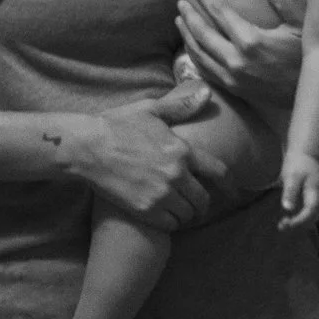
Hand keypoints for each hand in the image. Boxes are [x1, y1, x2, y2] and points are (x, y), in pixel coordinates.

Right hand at [63, 82, 223, 230]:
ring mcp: (161, 194)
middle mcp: (176, 175)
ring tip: (178, 212)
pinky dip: (170, 223)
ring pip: (187, 214)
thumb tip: (207, 94)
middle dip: (202, 204)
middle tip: (196, 206)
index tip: (233, 193)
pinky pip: (170, 224)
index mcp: (181, 150)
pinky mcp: (145, 210)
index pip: (217, 171)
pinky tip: (163, 217)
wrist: (85, 148)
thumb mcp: (148, 110)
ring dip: (185, 214)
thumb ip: (179, 106)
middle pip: (203, 199)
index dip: (229, 184)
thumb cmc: (114, 126)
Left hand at [176, 0, 304, 110]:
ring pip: (199, 53)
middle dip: (189, 15)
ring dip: (186, 35)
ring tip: (180, 21)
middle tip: (180, 2)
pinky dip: (194, 57)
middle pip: (202, 33)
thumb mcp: (305, 25)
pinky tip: (190, 48)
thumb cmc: (311, 57)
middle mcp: (236, 60)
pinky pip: (205, 71)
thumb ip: (286, 0)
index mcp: (251, 41)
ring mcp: (232, 77)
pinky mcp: (234, 89)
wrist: (315, 96)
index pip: (219, 12)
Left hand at [278, 152, 318, 230]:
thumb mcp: (291, 175)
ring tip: (282, 225)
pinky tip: (288, 221)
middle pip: (314, 216)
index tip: (287, 225)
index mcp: (317, 191)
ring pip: (314, 217)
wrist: (306, 157)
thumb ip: (290, 191)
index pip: (311, 210)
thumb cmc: (298, 165)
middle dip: (299, 224)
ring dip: (300, 224)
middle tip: (281, 227)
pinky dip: (302, 219)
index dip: (300, 220)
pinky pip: (311, 214)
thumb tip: (287, 209)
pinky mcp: (316, 201)